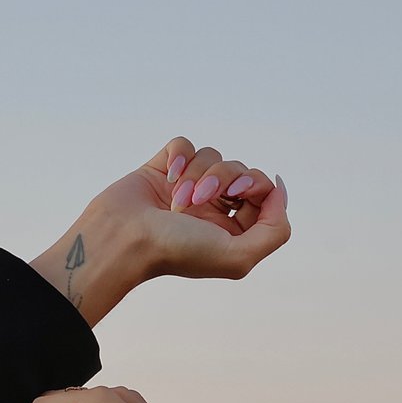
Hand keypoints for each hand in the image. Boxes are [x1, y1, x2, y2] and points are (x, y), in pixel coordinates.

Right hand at [88, 135, 290, 281]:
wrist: (123, 239)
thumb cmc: (177, 251)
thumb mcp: (238, 257)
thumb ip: (274, 231)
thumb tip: (278, 191)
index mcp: (233, 230)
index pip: (264, 194)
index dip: (257, 185)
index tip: (239, 192)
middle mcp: (214, 209)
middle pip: (241, 170)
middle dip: (225, 178)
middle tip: (202, 198)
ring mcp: (189, 187)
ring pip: (213, 156)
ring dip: (197, 174)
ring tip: (177, 200)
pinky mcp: (164, 169)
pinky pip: (184, 145)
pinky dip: (178, 157)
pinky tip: (167, 177)